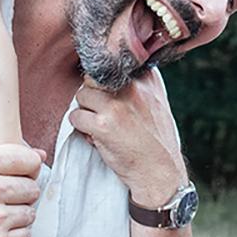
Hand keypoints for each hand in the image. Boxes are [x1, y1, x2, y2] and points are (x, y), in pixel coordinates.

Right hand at [0, 144, 44, 236]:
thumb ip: (3, 158)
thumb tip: (41, 156)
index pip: (30, 161)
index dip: (28, 170)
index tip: (18, 177)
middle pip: (33, 188)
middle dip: (21, 196)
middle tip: (2, 201)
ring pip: (31, 213)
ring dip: (18, 216)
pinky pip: (26, 234)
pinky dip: (15, 235)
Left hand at [69, 73, 186, 206]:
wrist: (160, 173)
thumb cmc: (157, 141)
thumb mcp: (158, 103)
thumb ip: (140, 85)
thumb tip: (114, 68)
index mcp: (147, 79)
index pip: (112, 63)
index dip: (104, 80)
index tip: (107, 93)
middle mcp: (133, 88)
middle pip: (93, 77)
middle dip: (93, 95)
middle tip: (103, 114)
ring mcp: (117, 105)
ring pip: (82, 95)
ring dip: (86, 112)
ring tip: (101, 127)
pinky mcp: (103, 125)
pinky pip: (76, 116)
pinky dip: (81, 128)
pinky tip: (96, 137)